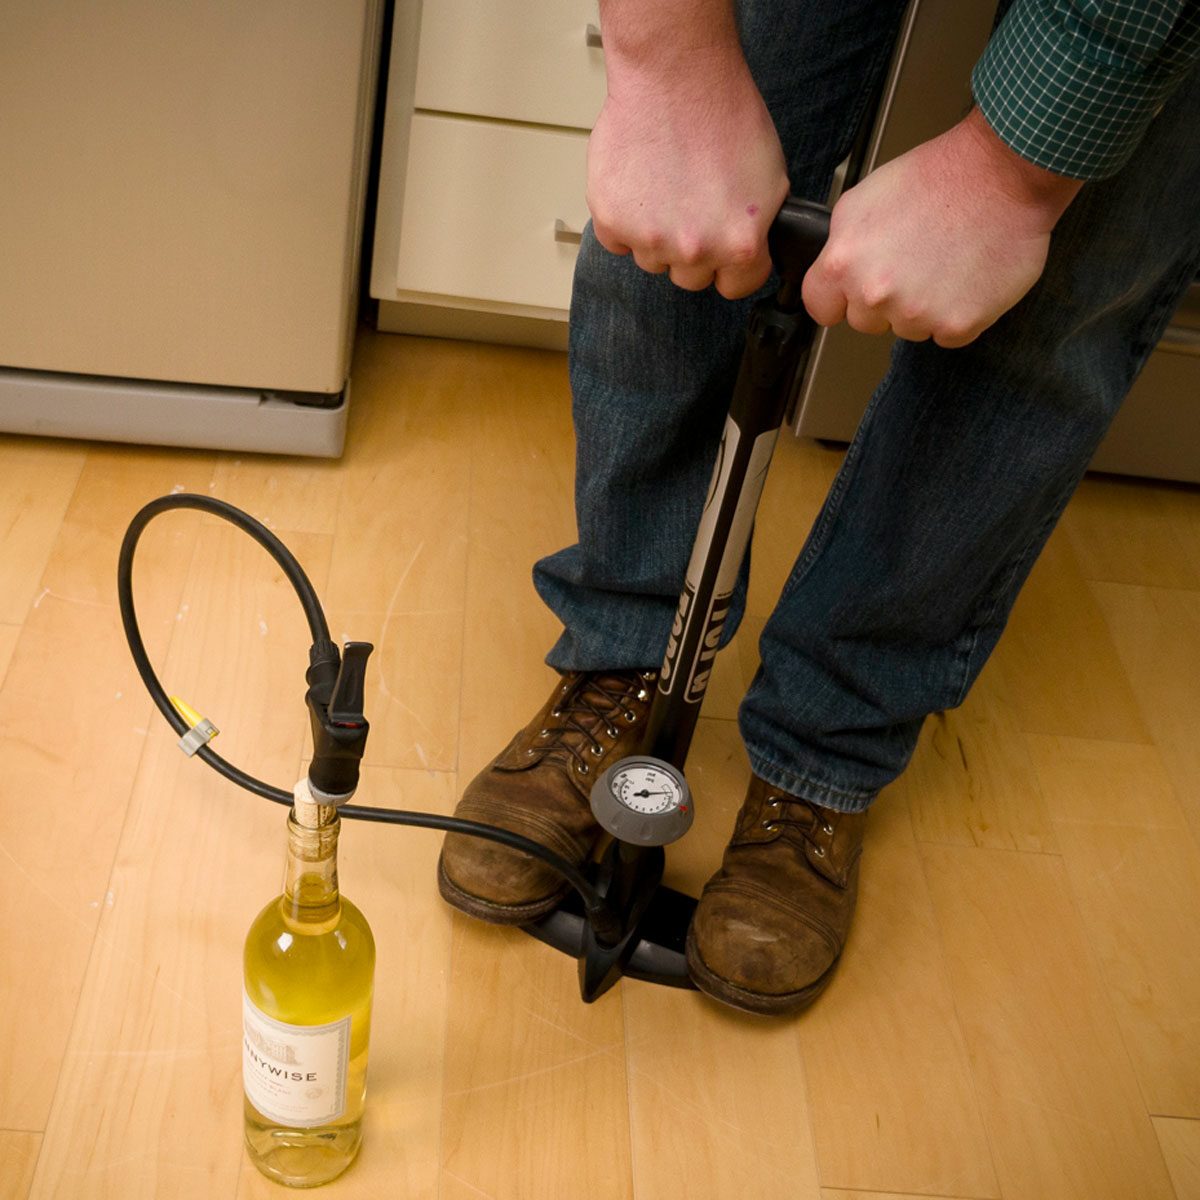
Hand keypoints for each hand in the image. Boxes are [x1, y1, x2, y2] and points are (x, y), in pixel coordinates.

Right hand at [586, 48, 788, 298]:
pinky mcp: (612, 221)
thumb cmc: (722, 114)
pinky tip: (639, 184)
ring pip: (651, 260)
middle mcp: (693, 250)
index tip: (725, 245)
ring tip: (665, 186)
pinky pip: (617, 241)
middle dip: (692, 250)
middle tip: (692, 205)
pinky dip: (623, 219)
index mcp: (738, 244)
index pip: (736, 287)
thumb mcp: (770, 178)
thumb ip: (757, 228)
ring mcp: (649, 239)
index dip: (732, 265)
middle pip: (689, 278)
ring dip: (656, 234)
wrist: (675, 76)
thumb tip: (749, 251)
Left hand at [802, 108, 1081, 347]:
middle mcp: (875, 294)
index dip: (839, 298)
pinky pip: (948, 334)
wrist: (1002, 172)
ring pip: (908, 329)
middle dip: (883, 301)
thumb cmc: (936, 177)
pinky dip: (958, 313)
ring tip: (944, 262)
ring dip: (923, 307)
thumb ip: (841, 246)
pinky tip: (966, 277)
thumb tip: (834, 274)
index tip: (853, 291)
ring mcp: (917, 314)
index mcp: (843, 263)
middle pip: (865, 322)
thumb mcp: (863, 201)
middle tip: (913, 262)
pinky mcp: (957, 324)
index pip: (820, 307)